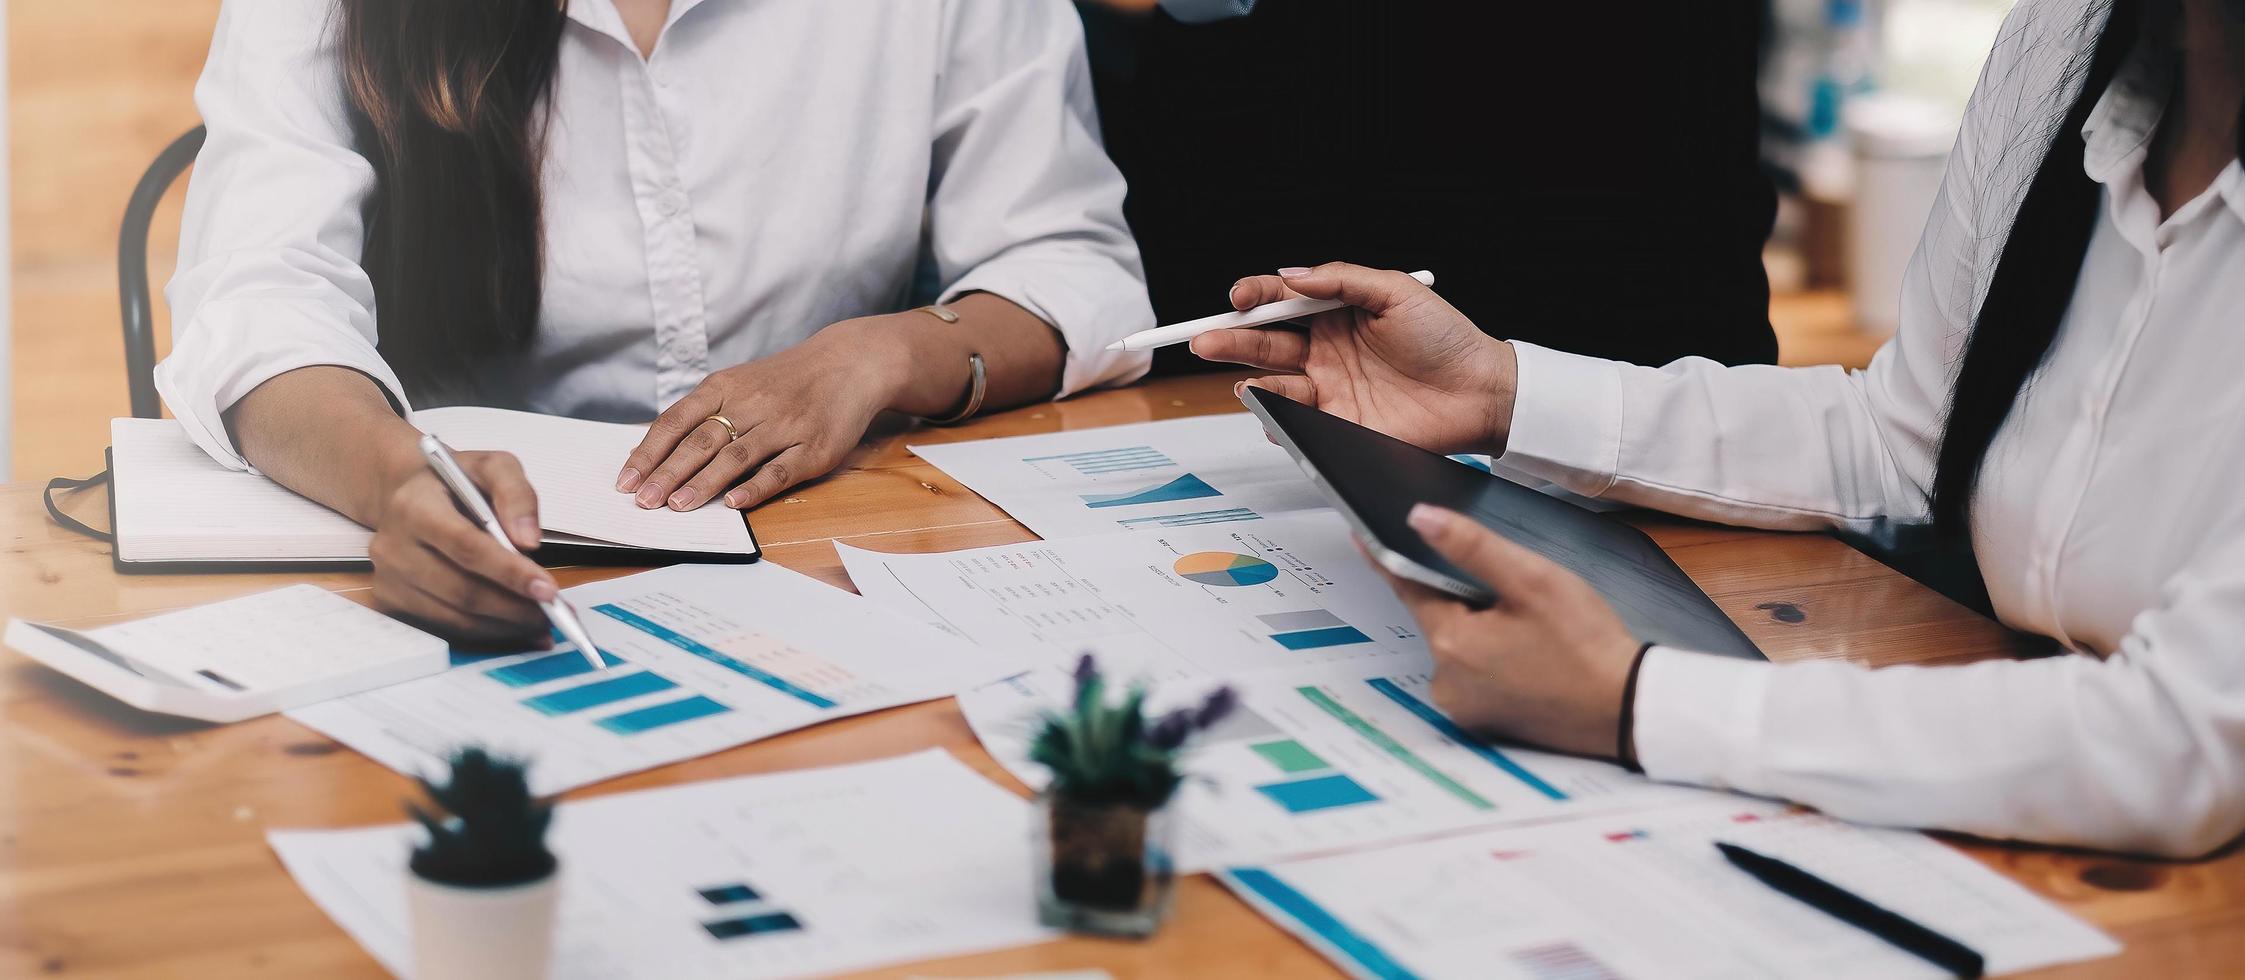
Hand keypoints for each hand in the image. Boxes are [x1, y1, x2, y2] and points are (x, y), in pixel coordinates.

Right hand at [367, 450, 557, 647]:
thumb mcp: (493, 466)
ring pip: (455, 616)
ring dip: (505, 626)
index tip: (549, 591)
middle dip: (515, 608)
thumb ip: (516, 494)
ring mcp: (388, 579)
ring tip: (542, 623)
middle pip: (462, 590)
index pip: (466, 546)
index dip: (509, 572)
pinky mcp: (391, 601)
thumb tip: (529, 542)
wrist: (408, 493)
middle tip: (555, 613)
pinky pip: (445, 628)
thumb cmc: (456, 481)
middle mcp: (393, 546)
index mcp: (415, 507)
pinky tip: (516, 629)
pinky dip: (485, 633)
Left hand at [616, 317, 904, 511]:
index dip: (649, 452)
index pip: (676, 421)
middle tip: (643, 502)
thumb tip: (653, 447)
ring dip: (703, 483)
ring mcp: (783, 427)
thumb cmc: (786, 380)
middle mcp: (751, 405)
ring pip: (735, 457)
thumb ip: (702, 413)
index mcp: (725, 388)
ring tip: (677, 507)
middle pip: (700, 441)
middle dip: (667, 473)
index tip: (626, 481)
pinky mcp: (813, 448)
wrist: (849, 363)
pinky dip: (755, 487)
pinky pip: (780, 470)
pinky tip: (734, 503)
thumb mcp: (739, 382)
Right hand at [1191, 262, 1518, 455]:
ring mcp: (1330, 387)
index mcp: (1337, 312)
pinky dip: (1273, 416)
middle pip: (1265, 340)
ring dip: (1248, 378)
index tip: (1238, 297)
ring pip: (1272, 381)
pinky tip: (1266, 406)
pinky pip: (1294, 421)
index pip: (1282, 300)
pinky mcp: (1338, 424)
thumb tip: (1292, 276)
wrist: (1480, 393)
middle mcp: (1326, 349)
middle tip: (1204, 338)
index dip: (1254, 296)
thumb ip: (1341, 279)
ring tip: (1238, 377)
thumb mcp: (1395, 290)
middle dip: (1230, 337)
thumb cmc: (1447, 338)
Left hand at [1386, 504, 1640, 759]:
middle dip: (1464, 598)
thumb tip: (1420, 518)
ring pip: (1459, 647)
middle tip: (1515, 598)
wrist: (1628, 710)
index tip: (1363, 533)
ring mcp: (1464, 707)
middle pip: (1439, 618)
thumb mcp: (1532, 580)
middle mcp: (1446, 682)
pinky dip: (1492, 659)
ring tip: (1532, 631)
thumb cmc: (1587, 645)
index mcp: (1451, 643)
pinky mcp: (1484, 722)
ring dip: (1481, 630)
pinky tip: (1531, 656)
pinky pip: (1475, 675)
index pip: (1408, 586)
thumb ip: (1472, 546)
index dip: (1390, 556)